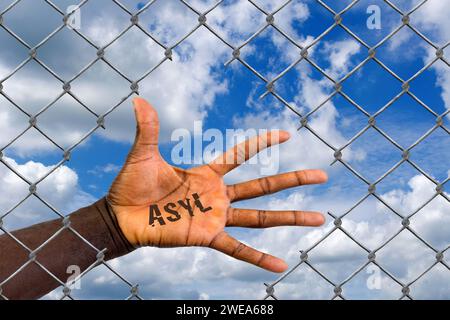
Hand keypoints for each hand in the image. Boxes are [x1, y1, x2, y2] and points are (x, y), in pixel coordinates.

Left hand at [107, 97, 327, 272]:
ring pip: (260, 216)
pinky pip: (238, 248)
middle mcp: (218, 195)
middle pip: (263, 186)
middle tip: (322, 175)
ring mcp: (216, 216)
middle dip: (293, 180)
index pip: (241, 154)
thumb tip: (139, 99)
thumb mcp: (143, 154)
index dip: (263, 143)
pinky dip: (258, 258)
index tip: (287, 134)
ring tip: (318, 218)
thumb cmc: (131, 185)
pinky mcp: (208, 236)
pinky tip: (281, 264)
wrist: (121, 217)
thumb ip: (149, 129)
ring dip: (289, 218)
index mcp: (207, 173)